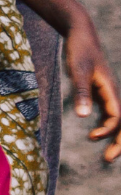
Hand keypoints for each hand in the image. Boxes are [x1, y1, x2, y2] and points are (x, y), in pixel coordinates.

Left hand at [61, 9, 120, 162]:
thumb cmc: (79, 50)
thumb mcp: (78, 70)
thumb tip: (83, 116)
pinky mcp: (100, 91)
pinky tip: (98, 135)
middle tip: (108, 159)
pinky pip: (109, 114)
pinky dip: (107, 126)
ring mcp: (107, 93)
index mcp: (111, 89)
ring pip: (117, 120)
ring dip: (114, 137)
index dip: (109, 130)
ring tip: (106, 155)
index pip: (117, 116)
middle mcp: (113, 93)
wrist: (80, 34)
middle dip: (119, 142)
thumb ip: (81, 92)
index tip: (92, 136)